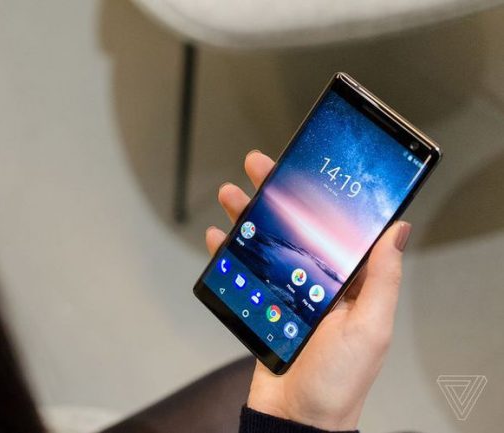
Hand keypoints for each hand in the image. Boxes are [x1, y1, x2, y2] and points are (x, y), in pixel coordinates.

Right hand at [205, 150, 411, 430]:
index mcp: (348, 283)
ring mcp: (286, 293)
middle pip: (294, 229)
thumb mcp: (370, 328)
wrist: (297, 419)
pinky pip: (243, 273)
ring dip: (246, 217)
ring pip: (264, 244)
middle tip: (260, 167)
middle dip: (275, 195)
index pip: (335, 228)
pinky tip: (217, 238)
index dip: (320, 196)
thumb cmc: (338, 381)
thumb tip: (398, 231)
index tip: (307, 169)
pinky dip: (228, 254)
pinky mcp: (261, 306)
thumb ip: (383, 279)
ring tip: (230, 195)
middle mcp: (316, 283)